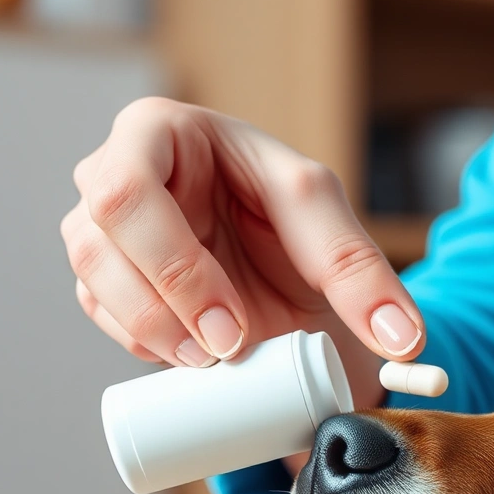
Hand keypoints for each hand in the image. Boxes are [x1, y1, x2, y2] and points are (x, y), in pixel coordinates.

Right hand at [62, 97, 421, 407]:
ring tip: (213, 362)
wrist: (281, 268)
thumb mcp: (332, 232)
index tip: (230, 327)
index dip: (173, 265)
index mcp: (161, 131)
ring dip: (150, 332)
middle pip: (95, 237)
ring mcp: (97, 227)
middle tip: (224, 350)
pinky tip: (191, 353)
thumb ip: (363, 275)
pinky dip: (144, 344)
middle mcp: (112, 170)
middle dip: (161, 305)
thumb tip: (404, 338)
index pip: (126, 185)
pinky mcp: (99, 278)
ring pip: (90, 283)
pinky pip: (99, 317)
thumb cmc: (291, 223)